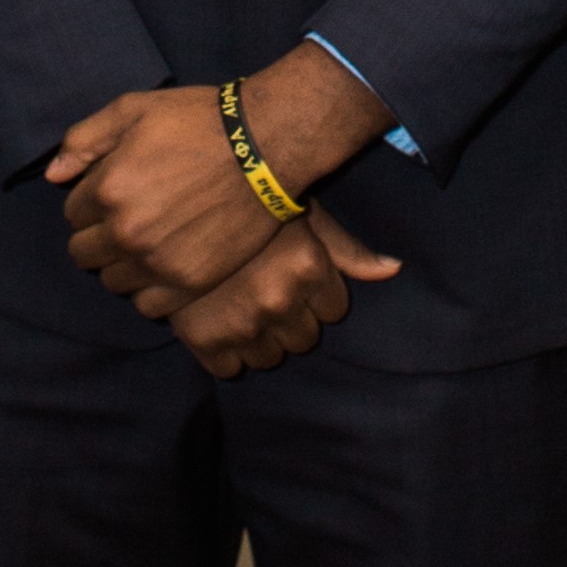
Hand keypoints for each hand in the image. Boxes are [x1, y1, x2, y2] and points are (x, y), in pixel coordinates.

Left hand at [49, 46, 394, 311]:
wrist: (266, 145)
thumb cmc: (199, 120)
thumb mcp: (133, 109)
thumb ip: (84, 140)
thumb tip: (54, 176)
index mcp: (107, 189)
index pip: (72, 214)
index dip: (92, 202)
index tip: (117, 193)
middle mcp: (126, 232)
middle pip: (84, 253)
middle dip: (99, 236)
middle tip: (130, 220)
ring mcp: (158, 262)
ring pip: (113, 282)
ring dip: (123, 265)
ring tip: (150, 243)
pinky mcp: (190, 283)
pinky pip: (147, 306)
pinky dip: (149, 291)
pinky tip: (165, 266)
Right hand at [167, 209, 402, 378]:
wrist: (173, 199)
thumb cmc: (247, 198)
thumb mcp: (302, 212)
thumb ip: (346, 249)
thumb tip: (393, 269)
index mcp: (310, 269)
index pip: (333, 311)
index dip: (314, 294)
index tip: (291, 275)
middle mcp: (281, 300)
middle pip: (304, 338)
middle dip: (289, 318)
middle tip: (263, 290)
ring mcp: (242, 322)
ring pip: (269, 357)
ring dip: (259, 338)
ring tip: (240, 306)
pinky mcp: (202, 338)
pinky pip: (227, 368)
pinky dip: (223, 351)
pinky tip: (216, 321)